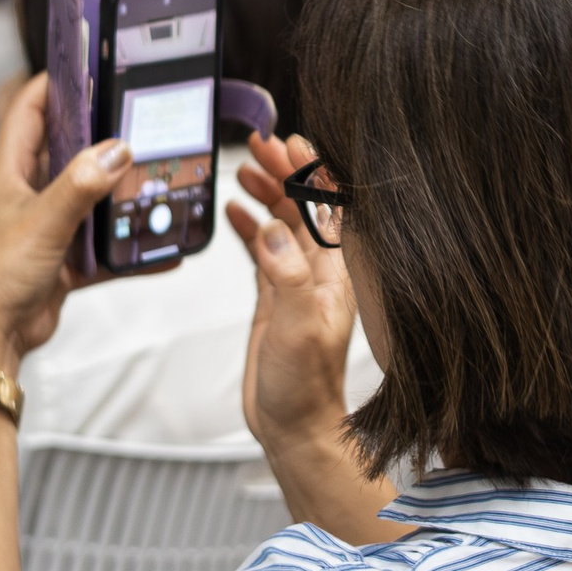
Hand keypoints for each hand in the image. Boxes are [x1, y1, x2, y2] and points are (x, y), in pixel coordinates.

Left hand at [0, 74, 130, 372]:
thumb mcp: (44, 222)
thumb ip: (81, 185)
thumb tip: (116, 150)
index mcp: (10, 171)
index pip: (29, 109)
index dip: (55, 83)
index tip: (88, 64)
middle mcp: (27, 192)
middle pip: (66, 147)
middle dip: (99, 133)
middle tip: (134, 117)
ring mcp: (46, 223)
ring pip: (88, 193)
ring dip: (117, 189)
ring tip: (152, 175)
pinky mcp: (62, 256)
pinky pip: (102, 243)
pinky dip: (126, 245)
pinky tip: (155, 246)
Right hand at [229, 135, 362, 463]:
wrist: (294, 428)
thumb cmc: (305, 387)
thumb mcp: (297, 328)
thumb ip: (286, 275)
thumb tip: (272, 226)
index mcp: (336, 273)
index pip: (327, 207)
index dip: (310, 171)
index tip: (288, 142)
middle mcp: (321, 273)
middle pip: (304, 207)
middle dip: (284, 172)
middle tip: (257, 145)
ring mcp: (298, 284)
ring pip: (283, 224)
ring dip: (267, 194)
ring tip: (243, 169)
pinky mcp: (276, 299)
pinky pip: (264, 249)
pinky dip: (252, 226)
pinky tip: (235, 211)